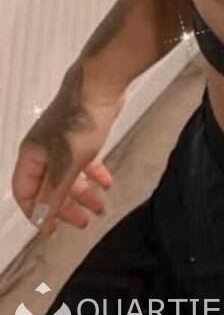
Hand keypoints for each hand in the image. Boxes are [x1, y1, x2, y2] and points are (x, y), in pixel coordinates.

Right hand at [12, 64, 121, 237]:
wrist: (101, 84)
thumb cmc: (79, 125)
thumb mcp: (66, 164)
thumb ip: (53, 194)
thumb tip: (40, 221)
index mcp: (31, 157)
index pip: (26, 193)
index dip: (37, 213)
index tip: (53, 230)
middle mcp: (44, 150)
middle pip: (49, 186)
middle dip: (65, 206)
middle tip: (83, 223)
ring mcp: (63, 141)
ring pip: (69, 174)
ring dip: (84, 192)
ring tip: (101, 208)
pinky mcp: (83, 133)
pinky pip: (85, 160)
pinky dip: (95, 172)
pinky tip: (107, 184)